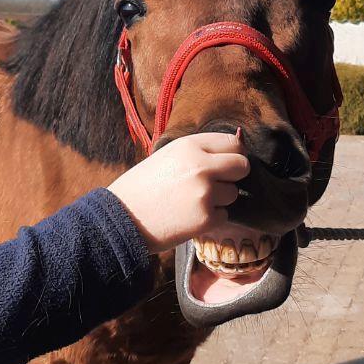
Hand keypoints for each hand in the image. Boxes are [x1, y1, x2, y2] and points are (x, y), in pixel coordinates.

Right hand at [108, 131, 249, 252]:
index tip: (226, 163)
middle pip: (242, 166)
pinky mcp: (206, 218)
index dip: (232, 154)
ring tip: (193, 202)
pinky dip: (212, 218)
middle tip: (217, 183)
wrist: (120, 219)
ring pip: (233, 193)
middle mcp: (201, 166)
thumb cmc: (143, 187)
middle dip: (234, 175)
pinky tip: (189, 217)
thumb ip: (199, 152)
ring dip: (220, 199)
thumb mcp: (168, 156)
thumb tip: (237, 145)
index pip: (233, 143)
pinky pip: (225, 215)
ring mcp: (205, 193)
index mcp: (189, 146)